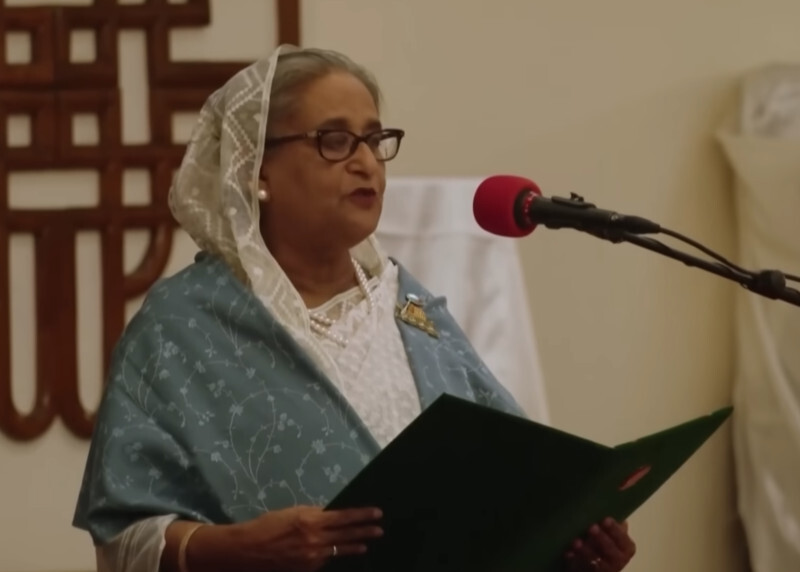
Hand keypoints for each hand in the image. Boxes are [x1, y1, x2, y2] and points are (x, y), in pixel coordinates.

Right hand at [233, 505, 383, 571]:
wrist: (247, 551)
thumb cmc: (267, 526)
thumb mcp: (292, 513)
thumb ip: (312, 514)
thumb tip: (329, 514)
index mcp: (311, 520)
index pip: (343, 517)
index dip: (361, 515)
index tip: (376, 513)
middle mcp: (315, 539)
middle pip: (346, 534)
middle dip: (365, 531)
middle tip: (380, 529)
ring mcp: (312, 557)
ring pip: (338, 550)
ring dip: (354, 546)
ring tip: (366, 544)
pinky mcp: (307, 569)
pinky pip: (324, 560)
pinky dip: (331, 554)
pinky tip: (338, 552)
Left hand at [563, 518, 635, 571]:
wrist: (594, 561)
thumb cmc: (603, 540)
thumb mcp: (611, 532)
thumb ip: (613, 523)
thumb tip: (611, 501)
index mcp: (626, 547)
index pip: (622, 538)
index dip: (614, 529)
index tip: (605, 519)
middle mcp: (619, 560)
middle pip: (610, 550)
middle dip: (600, 538)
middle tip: (591, 527)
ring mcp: (605, 570)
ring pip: (596, 561)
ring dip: (586, 551)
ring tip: (576, 541)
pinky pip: (582, 568)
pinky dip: (575, 560)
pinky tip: (568, 553)